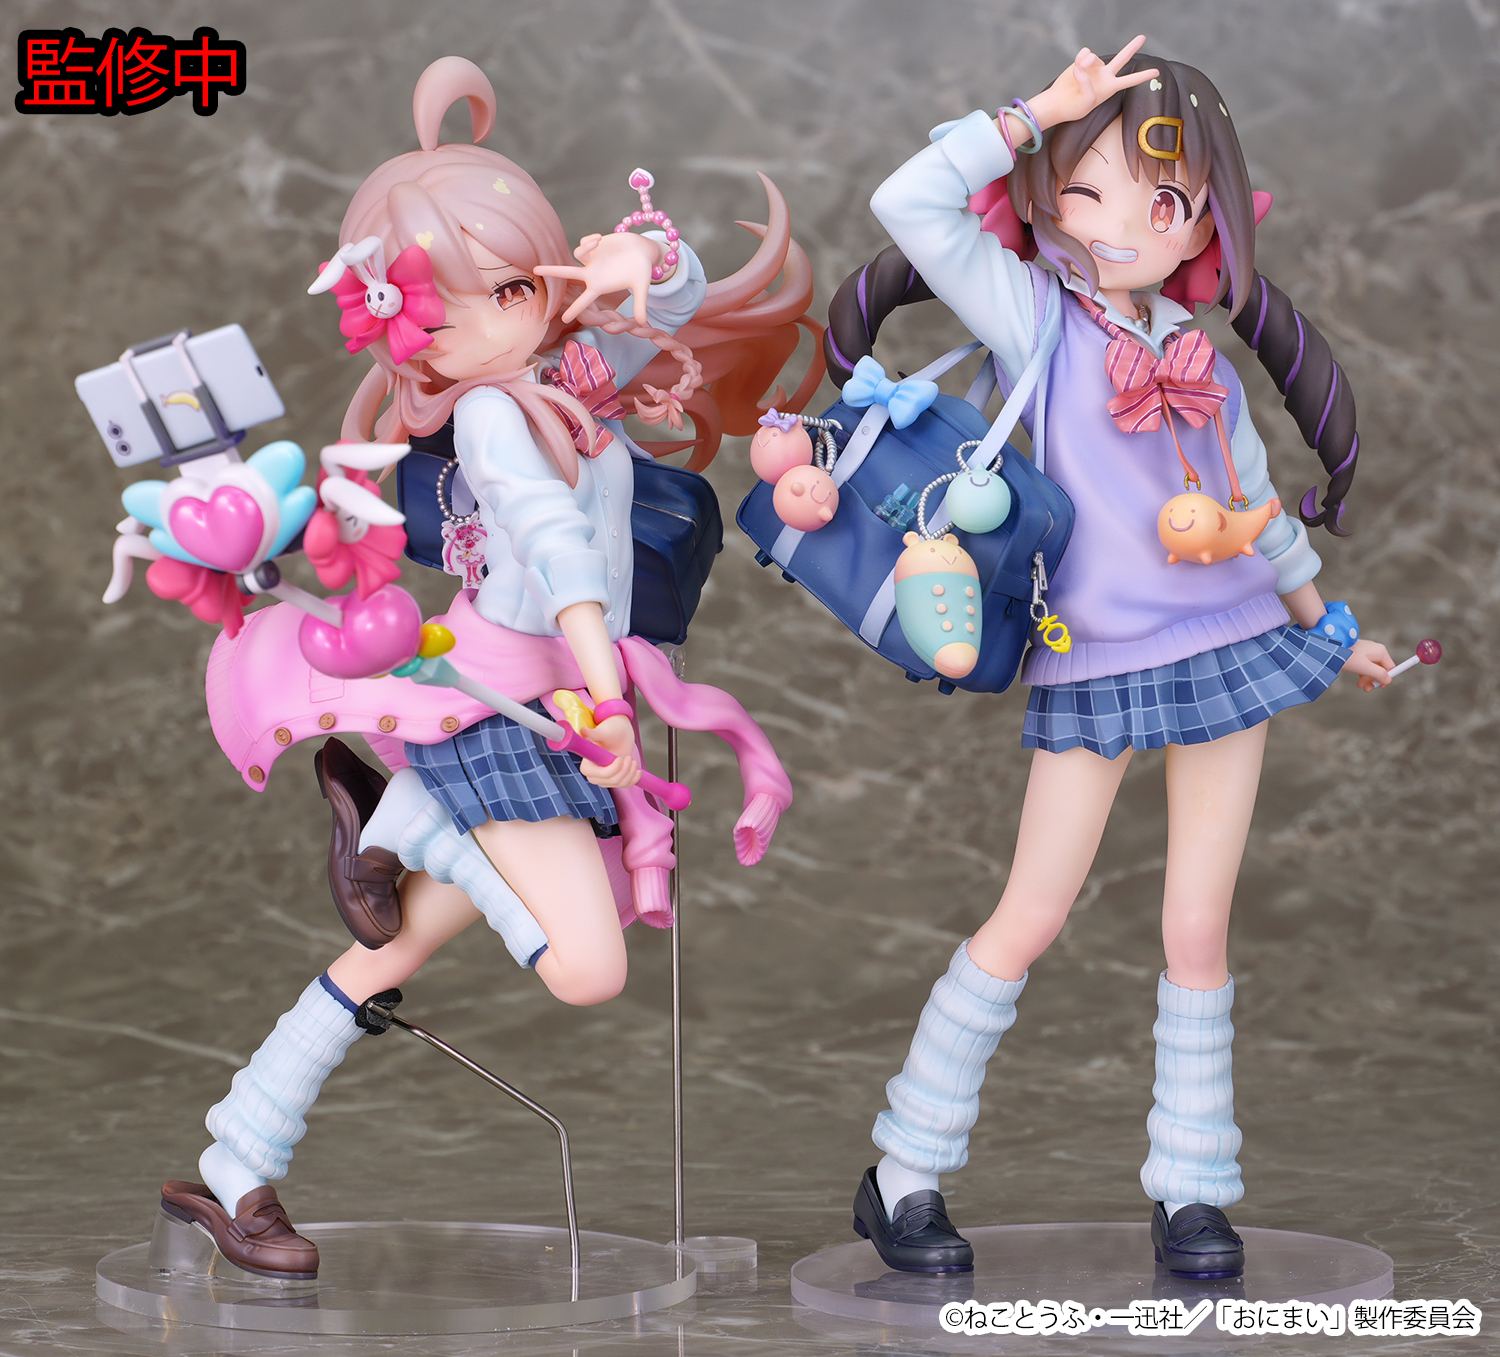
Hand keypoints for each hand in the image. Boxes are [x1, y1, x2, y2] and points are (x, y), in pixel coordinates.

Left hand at [535, 232, 664, 324]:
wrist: (642, 250)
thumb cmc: (642, 269)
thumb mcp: (642, 287)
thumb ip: (641, 304)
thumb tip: (644, 323)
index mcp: (599, 286)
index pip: (584, 301)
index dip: (575, 309)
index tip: (563, 319)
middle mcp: (592, 274)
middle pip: (567, 274)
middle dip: (551, 272)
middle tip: (535, 271)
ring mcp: (591, 259)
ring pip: (577, 254)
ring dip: (586, 246)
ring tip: (598, 242)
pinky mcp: (593, 246)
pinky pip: (583, 243)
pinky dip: (589, 240)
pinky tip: (600, 239)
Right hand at [580, 712, 640, 787]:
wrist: (618, 734)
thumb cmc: (609, 731)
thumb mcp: (602, 733)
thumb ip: (593, 734)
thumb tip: (583, 730)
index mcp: (586, 766)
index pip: (602, 775)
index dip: (614, 768)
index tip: (620, 757)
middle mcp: (594, 776)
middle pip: (613, 781)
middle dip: (625, 769)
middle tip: (629, 757)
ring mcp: (604, 780)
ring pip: (621, 783)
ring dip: (631, 773)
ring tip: (633, 760)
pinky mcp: (614, 780)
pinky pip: (625, 785)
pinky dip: (634, 779)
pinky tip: (638, 771)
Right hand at [1027, 35, 1157, 130]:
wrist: (1058, 103)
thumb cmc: (1073, 107)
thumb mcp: (1086, 102)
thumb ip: (1088, 85)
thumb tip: (1082, 68)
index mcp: (1110, 87)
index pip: (1129, 81)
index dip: (1143, 76)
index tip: (1157, 72)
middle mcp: (1104, 75)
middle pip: (1122, 59)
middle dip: (1132, 47)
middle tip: (1143, 37)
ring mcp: (1094, 67)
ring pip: (1095, 56)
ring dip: (1087, 62)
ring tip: (1078, 72)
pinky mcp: (1082, 62)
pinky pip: (1085, 53)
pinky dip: (1080, 58)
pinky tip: (1075, 66)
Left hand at [1342, 638, 1395, 691]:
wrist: (1331, 648)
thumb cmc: (1348, 656)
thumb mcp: (1365, 668)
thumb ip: (1379, 674)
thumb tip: (1388, 680)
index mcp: (1380, 651)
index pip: (1390, 667)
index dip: (1387, 678)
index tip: (1380, 686)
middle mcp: (1375, 650)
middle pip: (1381, 669)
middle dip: (1374, 680)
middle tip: (1367, 689)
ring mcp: (1367, 652)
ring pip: (1372, 669)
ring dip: (1367, 679)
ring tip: (1360, 686)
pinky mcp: (1358, 654)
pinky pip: (1365, 666)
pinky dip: (1362, 674)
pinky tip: (1358, 680)